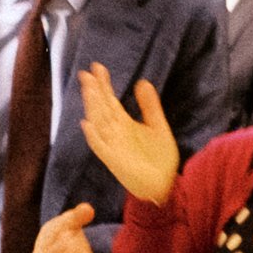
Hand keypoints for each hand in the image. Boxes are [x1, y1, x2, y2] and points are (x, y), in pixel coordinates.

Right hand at [76, 64, 179, 207]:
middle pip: (101, 108)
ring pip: (98, 123)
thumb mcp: (158, 126)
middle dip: (94, 91)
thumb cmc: (159, 159)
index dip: (103, 84)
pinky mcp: (114, 160)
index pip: (110, 101)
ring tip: (89, 90)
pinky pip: (101, 147)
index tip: (97, 67)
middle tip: (87, 73)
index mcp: (123, 124)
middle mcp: (115, 133)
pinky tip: (88, 124)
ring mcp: (113, 146)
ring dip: (93, 108)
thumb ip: (149, 106)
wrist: (164, 185)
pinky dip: (94, 136)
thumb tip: (142, 82)